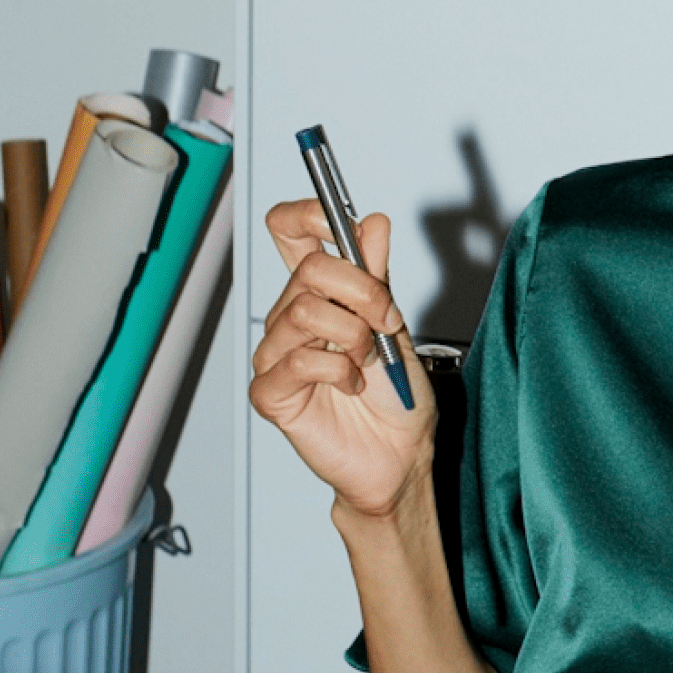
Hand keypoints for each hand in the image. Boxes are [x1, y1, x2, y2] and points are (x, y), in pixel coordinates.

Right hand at [249, 199, 434, 518]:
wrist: (401, 456)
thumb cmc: (396, 399)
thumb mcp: (396, 326)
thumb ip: (378, 276)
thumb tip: (371, 223)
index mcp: (320, 295)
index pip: (289, 231)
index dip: (308, 215)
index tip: (340, 222)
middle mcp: (292, 318)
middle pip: (308, 268)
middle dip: (363, 292)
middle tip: (385, 323)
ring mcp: (277, 355)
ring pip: (305, 311)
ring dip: (354, 336)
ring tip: (366, 362)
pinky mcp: (272, 392)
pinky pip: (300, 359)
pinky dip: (338, 370)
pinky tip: (349, 386)